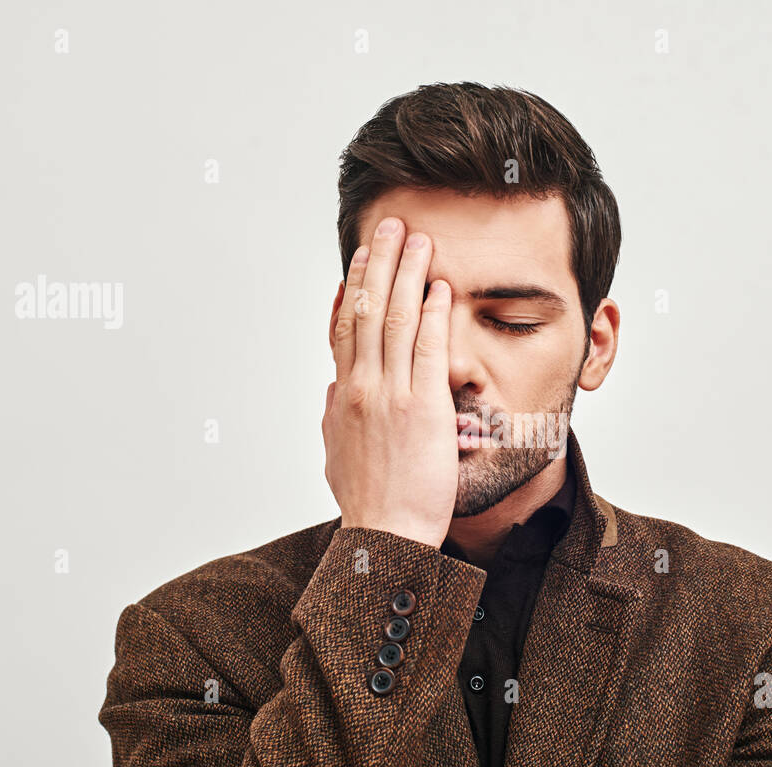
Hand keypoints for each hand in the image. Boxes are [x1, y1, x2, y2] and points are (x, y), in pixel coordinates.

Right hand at [322, 217, 456, 548]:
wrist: (386, 536)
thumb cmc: (368, 503)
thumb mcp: (336, 457)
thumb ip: (333, 420)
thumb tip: (331, 394)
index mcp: (343, 397)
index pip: (344, 329)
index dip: (353, 289)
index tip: (360, 258)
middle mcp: (362, 388)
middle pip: (368, 311)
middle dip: (380, 263)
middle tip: (390, 226)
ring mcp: (390, 396)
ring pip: (396, 321)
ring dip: (408, 275)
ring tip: (419, 240)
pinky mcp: (423, 409)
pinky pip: (428, 351)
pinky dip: (433, 316)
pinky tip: (440, 289)